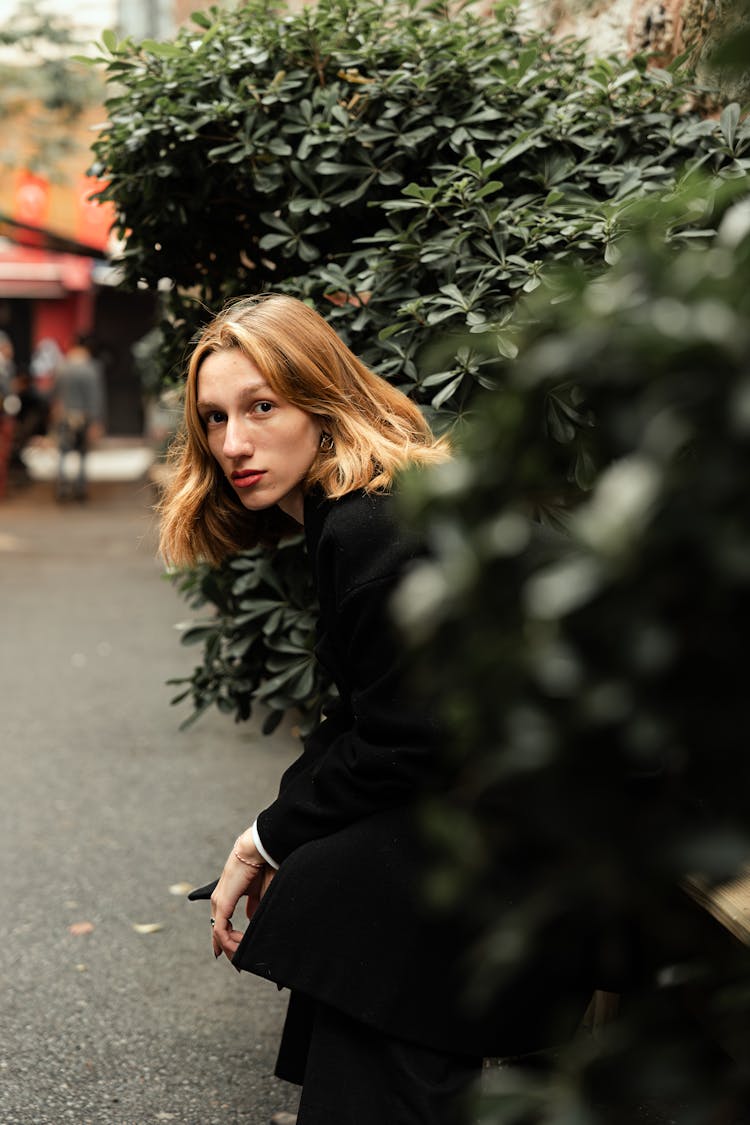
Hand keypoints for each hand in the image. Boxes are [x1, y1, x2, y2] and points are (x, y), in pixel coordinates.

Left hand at [210, 834, 268, 960]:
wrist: (260, 849)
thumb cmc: (263, 864)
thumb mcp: (261, 892)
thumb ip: (255, 907)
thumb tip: (253, 920)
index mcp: (228, 895)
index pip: (224, 923)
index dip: (231, 940)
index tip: (239, 953)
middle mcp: (220, 899)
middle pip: (219, 931)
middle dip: (229, 950)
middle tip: (238, 965)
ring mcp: (219, 901)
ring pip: (218, 933)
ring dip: (230, 948)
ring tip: (240, 959)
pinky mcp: (222, 902)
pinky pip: (221, 930)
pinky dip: (228, 942)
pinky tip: (238, 948)